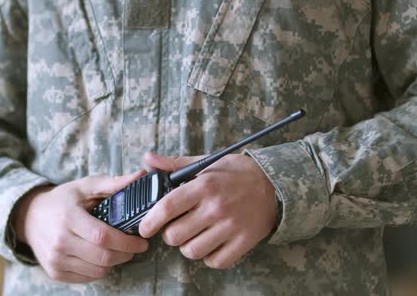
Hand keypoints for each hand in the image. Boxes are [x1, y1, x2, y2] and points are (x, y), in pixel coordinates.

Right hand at [13, 170, 148, 282]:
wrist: (29, 217)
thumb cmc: (62, 200)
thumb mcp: (85, 187)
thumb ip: (113, 183)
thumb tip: (141, 175)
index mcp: (69, 218)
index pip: (103, 237)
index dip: (127, 242)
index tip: (142, 242)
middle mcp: (60, 242)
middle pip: (103, 257)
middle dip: (126, 254)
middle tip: (135, 247)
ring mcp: (56, 259)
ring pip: (97, 271)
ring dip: (114, 263)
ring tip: (119, 251)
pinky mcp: (55, 272)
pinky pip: (86, 278)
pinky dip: (99, 270)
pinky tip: (101, 257)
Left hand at [139, 152, 275, 268]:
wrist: (275, 184)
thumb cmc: (236, 173)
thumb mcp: (206, 163)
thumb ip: (175, 164)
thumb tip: (148, 158)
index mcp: (204, 186)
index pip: (167, 208)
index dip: (149, 222)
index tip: (144, 228)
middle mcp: (216, 207)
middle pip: (175, 235)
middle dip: (169, 234)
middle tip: (176, 227)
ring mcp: (231, 227)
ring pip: (192, 251)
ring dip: (188, 246)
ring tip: (193, 235)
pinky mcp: (244, 242)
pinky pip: (215, 261)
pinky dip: (209, 257)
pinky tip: (210, 244)